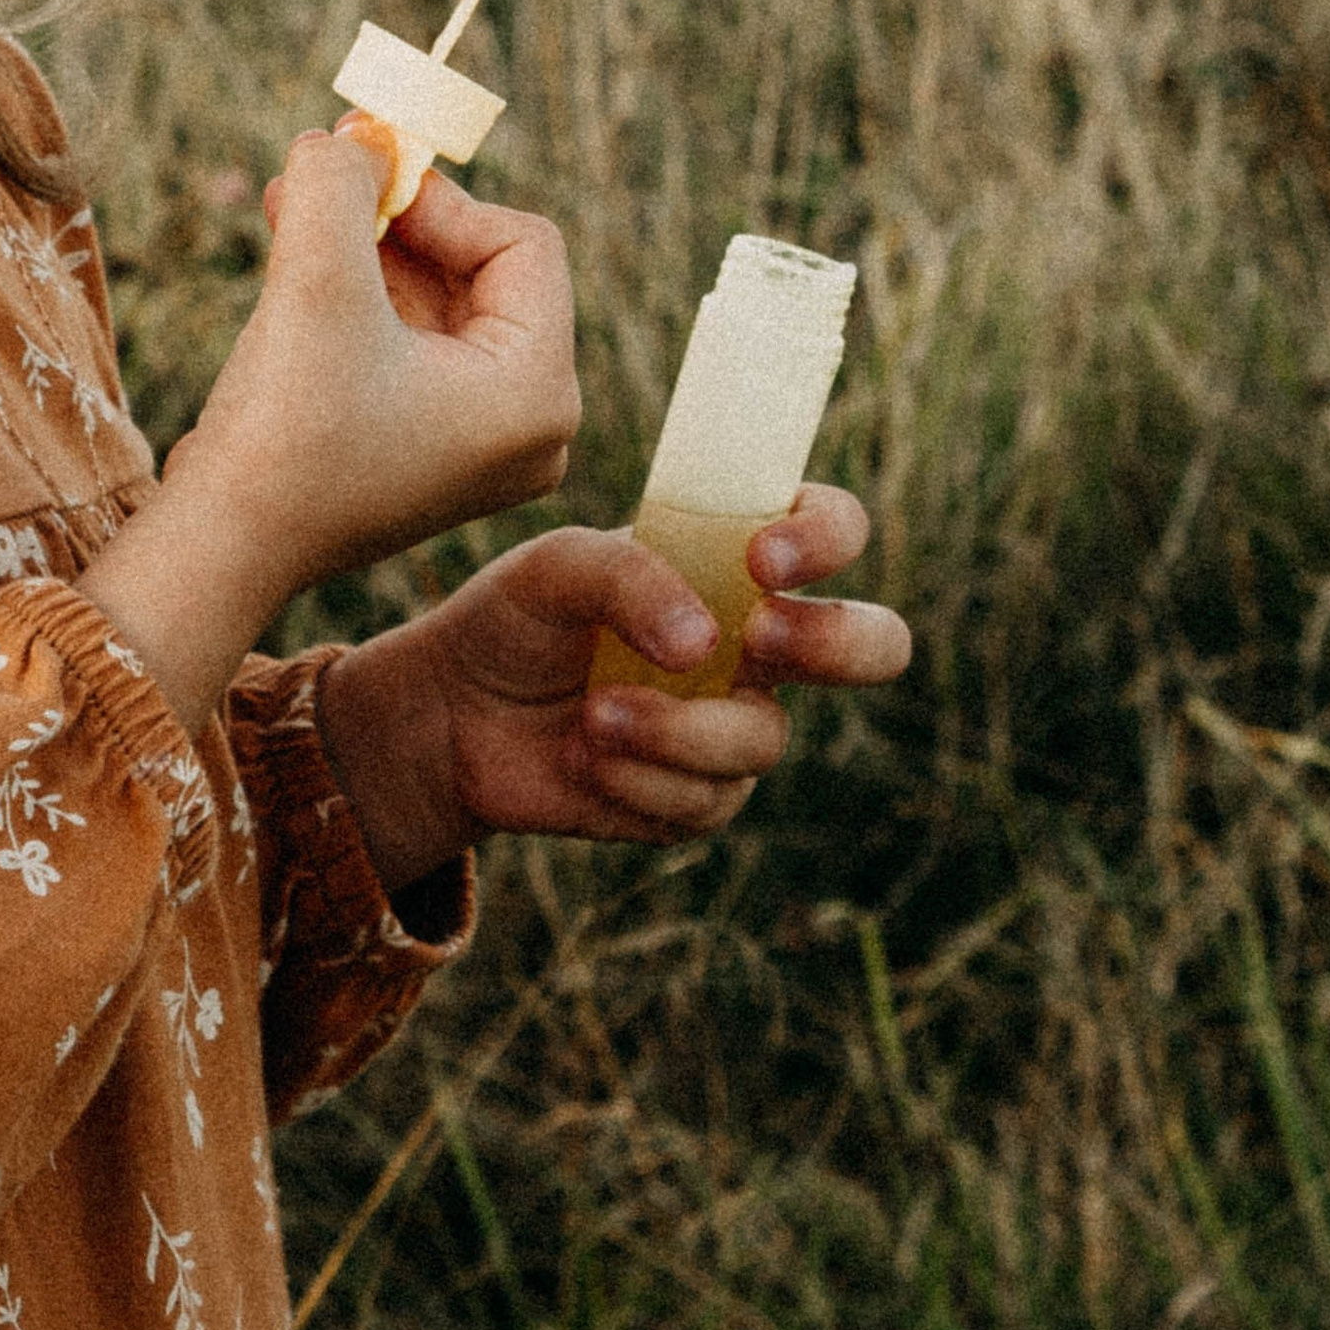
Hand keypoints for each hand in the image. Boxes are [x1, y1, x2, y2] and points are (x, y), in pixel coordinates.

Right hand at [76, 133, 577, 741]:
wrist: (218, 547)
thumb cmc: (283, 427)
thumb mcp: (319, 278)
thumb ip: (343, 181)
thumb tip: (356, 133)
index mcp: (538, 392)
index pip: (521, 242)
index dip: (441, 197)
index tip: (363, 173)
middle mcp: (530, 425)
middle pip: (483, 269)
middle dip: (400, 219)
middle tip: (329, 168)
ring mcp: (479, 445)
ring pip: (440, 301)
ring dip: (369, 248)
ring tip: (296, 202)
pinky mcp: (427, 450)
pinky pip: (412, 343)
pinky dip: (360, 296)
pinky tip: (297, 249)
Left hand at [315, 485, 912, 893]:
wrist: (455, 716)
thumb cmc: (518, 618)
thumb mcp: (556, 567)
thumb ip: (628, 575)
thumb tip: (704, 646)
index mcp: (737, 563)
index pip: (833, 530)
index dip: (825, 537)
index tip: (762, 557)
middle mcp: (757, 644)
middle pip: (875, 643)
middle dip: (834, 642)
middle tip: (753, 640)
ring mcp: (735, 723)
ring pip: (762, 739)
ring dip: (674, 729)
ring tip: (593, 714)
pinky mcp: (698, 797)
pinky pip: (704, 800)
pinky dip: (636, 779)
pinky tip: (584, 756)